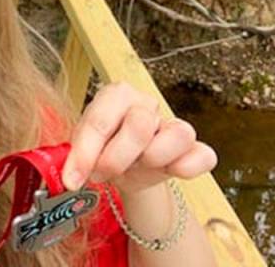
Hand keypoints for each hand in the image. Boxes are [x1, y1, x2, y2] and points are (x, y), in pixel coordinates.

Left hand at [61, 82, 215, 193]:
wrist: (124, 168)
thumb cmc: (102, 150)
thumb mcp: (83, 149)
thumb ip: (78, 157)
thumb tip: (71, 178)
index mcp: (116, 95)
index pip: (102, 118)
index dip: (86, 152)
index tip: (73, 179)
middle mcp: (146, 104)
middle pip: (140, 124)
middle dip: (116, 159)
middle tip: (102, 173)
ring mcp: (171, 125)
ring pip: (178, 133)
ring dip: (153, 159)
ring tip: (136, 168)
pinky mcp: (192, 149)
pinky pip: (203, 154)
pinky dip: (189, 166)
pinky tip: (172, 172)